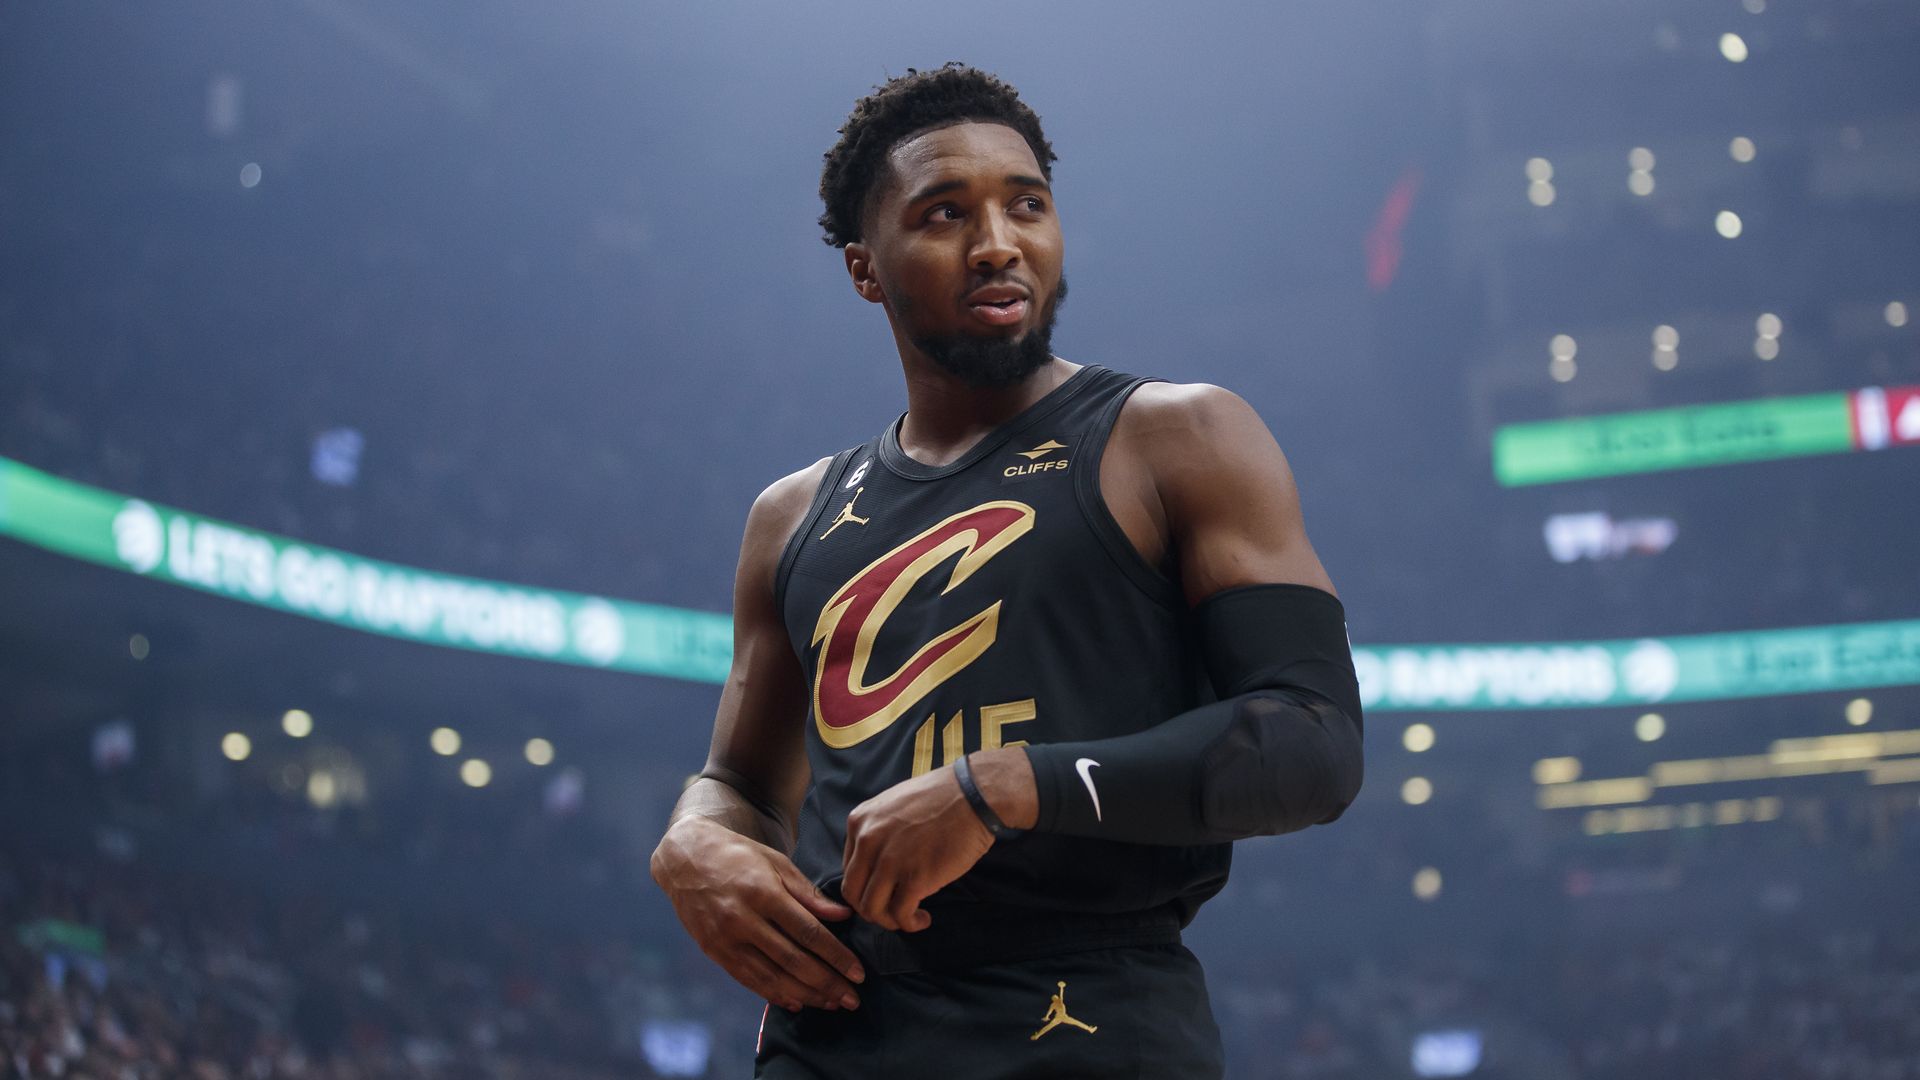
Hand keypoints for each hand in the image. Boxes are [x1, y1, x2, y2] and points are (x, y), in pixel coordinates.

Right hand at [651, 816, 865, 1011]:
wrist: (686, 858)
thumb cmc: (738, 856)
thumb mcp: (776, 863)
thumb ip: (808, 893)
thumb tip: (843, 916)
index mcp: (763, 893)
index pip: (808, 932)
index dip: (836, 956)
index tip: (858, 973)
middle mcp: (743, 919)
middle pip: (793, 960)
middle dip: (827, 983)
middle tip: (852, 999)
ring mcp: (726, 939)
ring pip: (772, 977)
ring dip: (805, 995)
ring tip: (831, 1004)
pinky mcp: (715, 952)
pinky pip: (749, 980)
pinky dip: (774, 994)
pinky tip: (796, 1003)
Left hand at [841, 761, 994, 932]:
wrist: (972, 796)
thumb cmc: (941, 798)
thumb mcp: (893, 805)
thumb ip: (878, 831)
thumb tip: (876, 861)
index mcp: (859, 822)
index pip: (848, 869)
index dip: (865, 886)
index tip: (884, 891)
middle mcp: (867, 842)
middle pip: (853, 893)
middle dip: (871, 909)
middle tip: (892, 910)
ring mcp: (889, 861)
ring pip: (872, 909)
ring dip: (889, 920)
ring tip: (909, 917)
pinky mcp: (915, 878)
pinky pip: (900, 914)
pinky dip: (909, 924)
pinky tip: (923, 919)